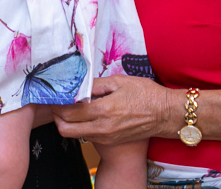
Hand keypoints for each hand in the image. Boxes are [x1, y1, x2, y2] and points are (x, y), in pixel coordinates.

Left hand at [52, 75, 178, 145]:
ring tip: (70, 106)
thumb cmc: (146, 94)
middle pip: (65, 128)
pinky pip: (86, 135)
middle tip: (58, 102)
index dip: (57, 103)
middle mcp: (101, 127)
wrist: (165, 115)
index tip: (55, 94)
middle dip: (56, 115)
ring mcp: (105, 136)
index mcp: (103, 110)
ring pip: (73, 134)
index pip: (68, 111)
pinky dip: (79, 126)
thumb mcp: (120, 81)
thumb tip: (78, 84)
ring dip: (66, 122)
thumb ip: (95, 84)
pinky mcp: (110, 140)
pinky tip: (85, 113)